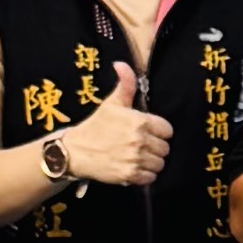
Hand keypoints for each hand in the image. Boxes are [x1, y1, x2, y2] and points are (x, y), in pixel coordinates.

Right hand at [53, 58, 168, 188]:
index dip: (159, 131)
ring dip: (151, 162)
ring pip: (159, 164)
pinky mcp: (130, 175)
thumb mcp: (111, 103)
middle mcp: (139, 140)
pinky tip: (134, 167)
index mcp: (139, 121)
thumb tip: (121, 64)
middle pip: (164, 148)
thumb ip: (125, 84)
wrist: (75, 151)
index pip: (167, 130)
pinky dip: (144, 175)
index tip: (148, 133)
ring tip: (138, 157)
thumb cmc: (95, 126)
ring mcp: (135, 159)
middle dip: (155, 147)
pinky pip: (150, 177)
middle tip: (141, 146)